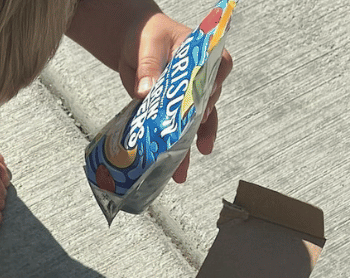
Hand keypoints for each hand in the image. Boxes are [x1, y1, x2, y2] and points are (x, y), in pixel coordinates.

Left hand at [118, 10, 232, 183]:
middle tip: (196, 142)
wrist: (130, 44)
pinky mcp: (170, 112)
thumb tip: (146, 90)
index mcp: (200, 54)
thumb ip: (149, 66)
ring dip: (188, 147)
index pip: (219, 67)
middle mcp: (198, 77)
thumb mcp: (148, 44)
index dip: (214, 86)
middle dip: (201, 126)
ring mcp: (185, 97)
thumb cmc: (146, 34)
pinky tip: (172, 169)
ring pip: (194, 123)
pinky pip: (175, 132)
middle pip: (207, 101)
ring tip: (181, 171)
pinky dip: (173, 150)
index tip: (205, 104)